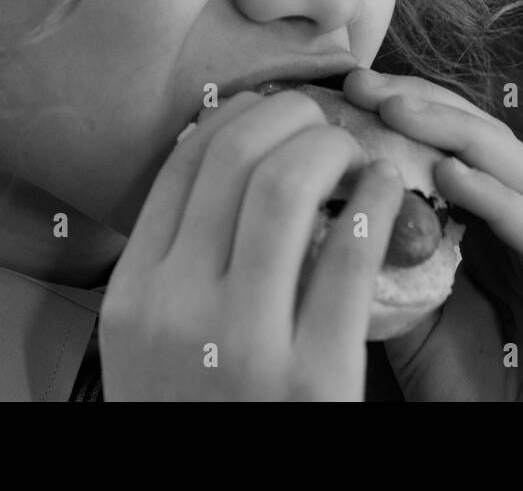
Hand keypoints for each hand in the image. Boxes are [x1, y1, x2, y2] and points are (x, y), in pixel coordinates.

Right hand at [100, 90, 404, 399]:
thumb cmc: (201, 413)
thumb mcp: (153, 343)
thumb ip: (176, 265)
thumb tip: (226, 163)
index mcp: (131, 293)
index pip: (184, 161)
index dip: (240, 114)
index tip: (275, 110)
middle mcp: (174, 307)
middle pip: (237, 155)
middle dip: (294, 117)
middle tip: (327, 122)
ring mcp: (241, 342)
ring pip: (290, 184)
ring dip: (336, 147)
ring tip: (358, 154)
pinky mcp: (312, 374)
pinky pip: (352, 253)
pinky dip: (380, 202)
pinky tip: (391, 193)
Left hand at [342, 69, 522, 400]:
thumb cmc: (468, 393)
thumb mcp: (410, 313)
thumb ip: (386, 256)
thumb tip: (325, 199)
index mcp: (511, 229)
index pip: (464, 147)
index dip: (413, 108)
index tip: (348, 87)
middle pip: (495, 147)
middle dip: (430, 107)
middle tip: (366, 84)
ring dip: (459, 137)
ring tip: (397, 111)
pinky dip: (498, 201)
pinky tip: (451, 175)